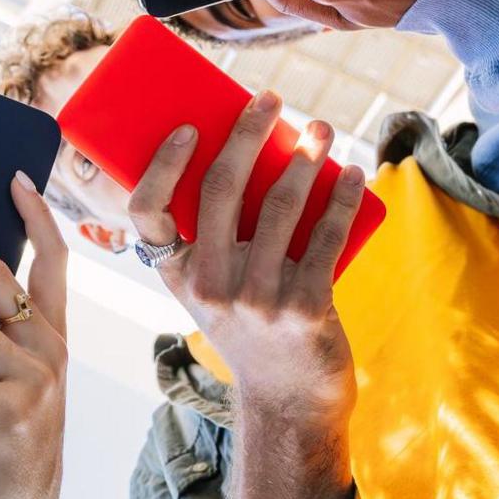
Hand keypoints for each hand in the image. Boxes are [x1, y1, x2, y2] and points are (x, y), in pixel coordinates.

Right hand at [126, 97, 365, 417]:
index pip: (147, 213)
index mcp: (179, 274)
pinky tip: (352, 174)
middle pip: (222, 189)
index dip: (163, 164)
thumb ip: (218, 237)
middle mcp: (211, 285)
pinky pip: (325, 238)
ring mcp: (257, 299)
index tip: (190, 127)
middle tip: (270, 99)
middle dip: (247, 133)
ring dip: (304, 156)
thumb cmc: (252, 325)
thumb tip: (250, 153)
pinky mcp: (304, 309)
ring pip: (281, 206)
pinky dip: (342, 198)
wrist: (289, 400)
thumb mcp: (215, 288)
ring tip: (320, 129)